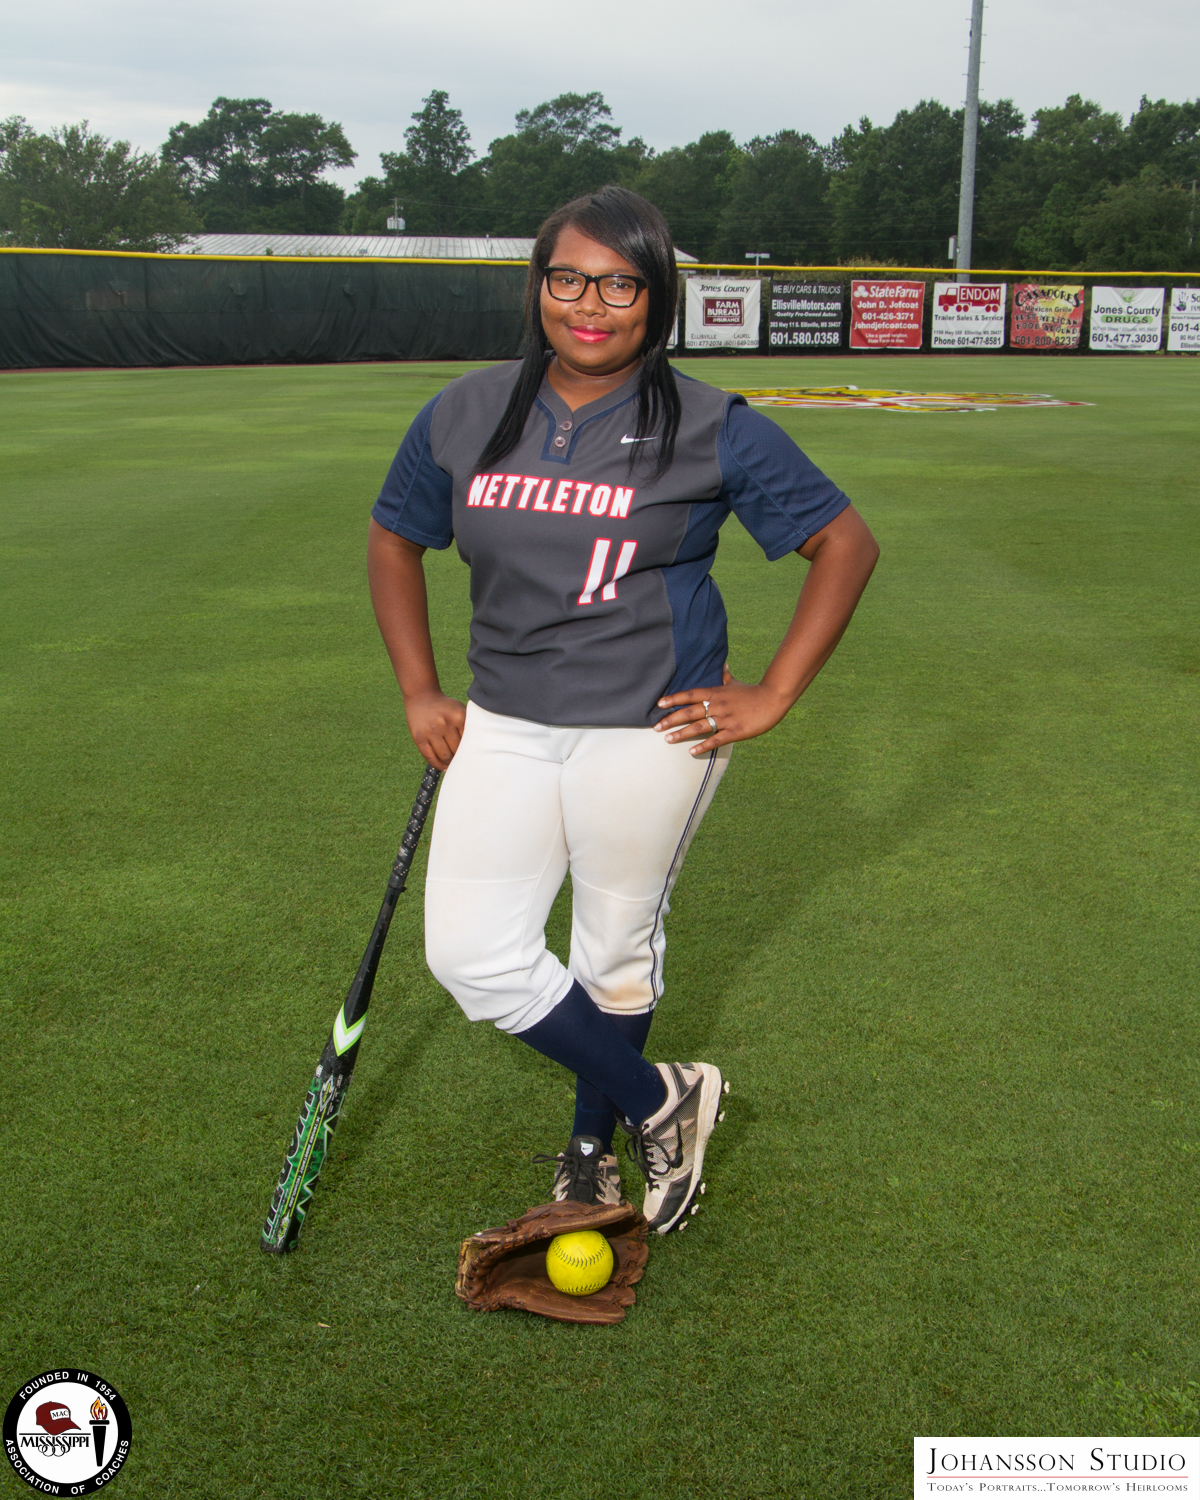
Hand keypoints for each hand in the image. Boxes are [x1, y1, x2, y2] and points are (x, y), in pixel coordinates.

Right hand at [404, 690, 465, 770]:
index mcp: (458, 717)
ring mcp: (431, 732)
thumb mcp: (460, 710)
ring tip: (452, 764)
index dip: (471, 751)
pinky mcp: (419, 738)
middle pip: (457, 750)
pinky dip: (437, 765)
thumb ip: (470, 725)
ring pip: (444, 756)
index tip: (473, 757)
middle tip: (463, 762)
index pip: (469, 742)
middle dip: (461, 758)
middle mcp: (444, 724)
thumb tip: (478, 748)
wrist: (422, 696)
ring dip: (449, 763)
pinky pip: (430, 757)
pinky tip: (442, 766)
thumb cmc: (445, 707)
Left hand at [654, 666, 792, 755]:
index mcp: (716, 693)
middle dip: (671, 719)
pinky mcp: (735, 731)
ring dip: (682, 733)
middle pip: (689, 712)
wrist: (773, 699)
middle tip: (656, 727)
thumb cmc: (753, 692)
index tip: (659, 703)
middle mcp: (717, 705)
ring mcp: (726, 719)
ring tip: (667, 740)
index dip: (674, 699)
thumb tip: (722, 664)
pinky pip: (716, 739)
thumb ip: (726, 676)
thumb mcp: (736, 683)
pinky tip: (692, 751)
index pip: (690, 695)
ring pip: (699, 726)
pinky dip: (703, 746)